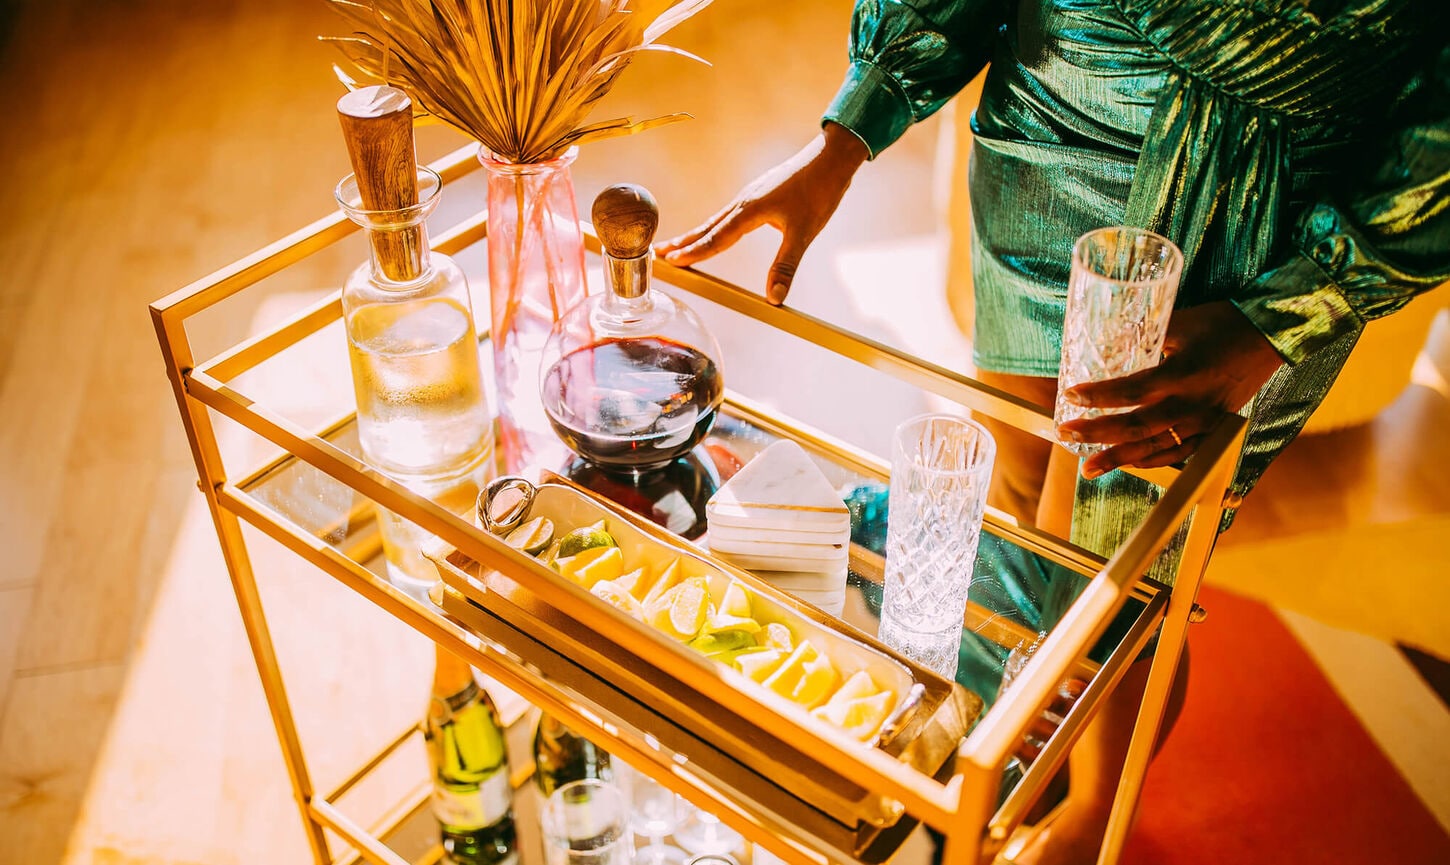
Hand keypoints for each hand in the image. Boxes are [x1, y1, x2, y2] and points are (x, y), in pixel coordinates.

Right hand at [655, 122, 867, 304]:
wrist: (831, 158)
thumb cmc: (819, 191)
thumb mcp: (804, 233)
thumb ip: (786, 266)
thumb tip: (774, 298)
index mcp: (750, 211)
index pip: (715, 238)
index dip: (693, 253)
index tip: (671, 263)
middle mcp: (744, 202)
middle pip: (707, 227)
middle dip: (683, 243)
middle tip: (657, 254)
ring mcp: (749, 195)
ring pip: (715, 220)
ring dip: (695, 234)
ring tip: (676, 245)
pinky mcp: (758, 193)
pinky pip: (728, 214)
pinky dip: (713, 225)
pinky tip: (714, 230)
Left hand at [1057, 301, 1284, 477]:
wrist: (1271, 336)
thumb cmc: (1223, 323)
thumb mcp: (1180, 324)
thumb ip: (1146, 338)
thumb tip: (1109, 344)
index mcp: (1184, 374)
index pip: (1133, 390)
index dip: (1100, 396)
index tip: (1071, 396)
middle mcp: (1193, 404)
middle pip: (1137, 427)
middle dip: (1097, 434)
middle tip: (1066, 434)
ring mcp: (1205, 422)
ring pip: (1156, 448)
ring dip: (1119, 459)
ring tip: (1088, 468)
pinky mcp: (1215, 430)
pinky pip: (1181, 455)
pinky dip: (1152, 461)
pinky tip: (1128, 464)